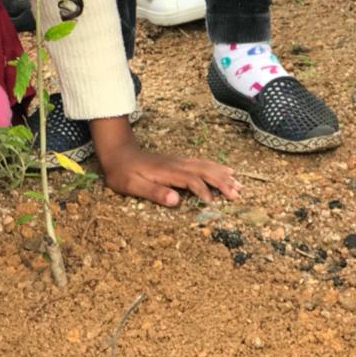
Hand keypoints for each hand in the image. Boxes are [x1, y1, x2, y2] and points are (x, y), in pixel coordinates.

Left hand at [90, 117, 240, 206]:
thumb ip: (154, 192)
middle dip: (221, 181)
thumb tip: (176, 200)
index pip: (191, 180)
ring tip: (238, 184)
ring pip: (205, 165)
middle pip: (204, 170)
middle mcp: (176, 164)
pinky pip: (201, 162)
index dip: (203, 191)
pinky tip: (225, 171)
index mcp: (166, 171)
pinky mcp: (178, 161)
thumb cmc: (122, 172)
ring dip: (222, 174)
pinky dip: (216, 167)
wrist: (117, 152)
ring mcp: (178, 161)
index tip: (212, 204)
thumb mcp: (132, 185)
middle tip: (237, 193)